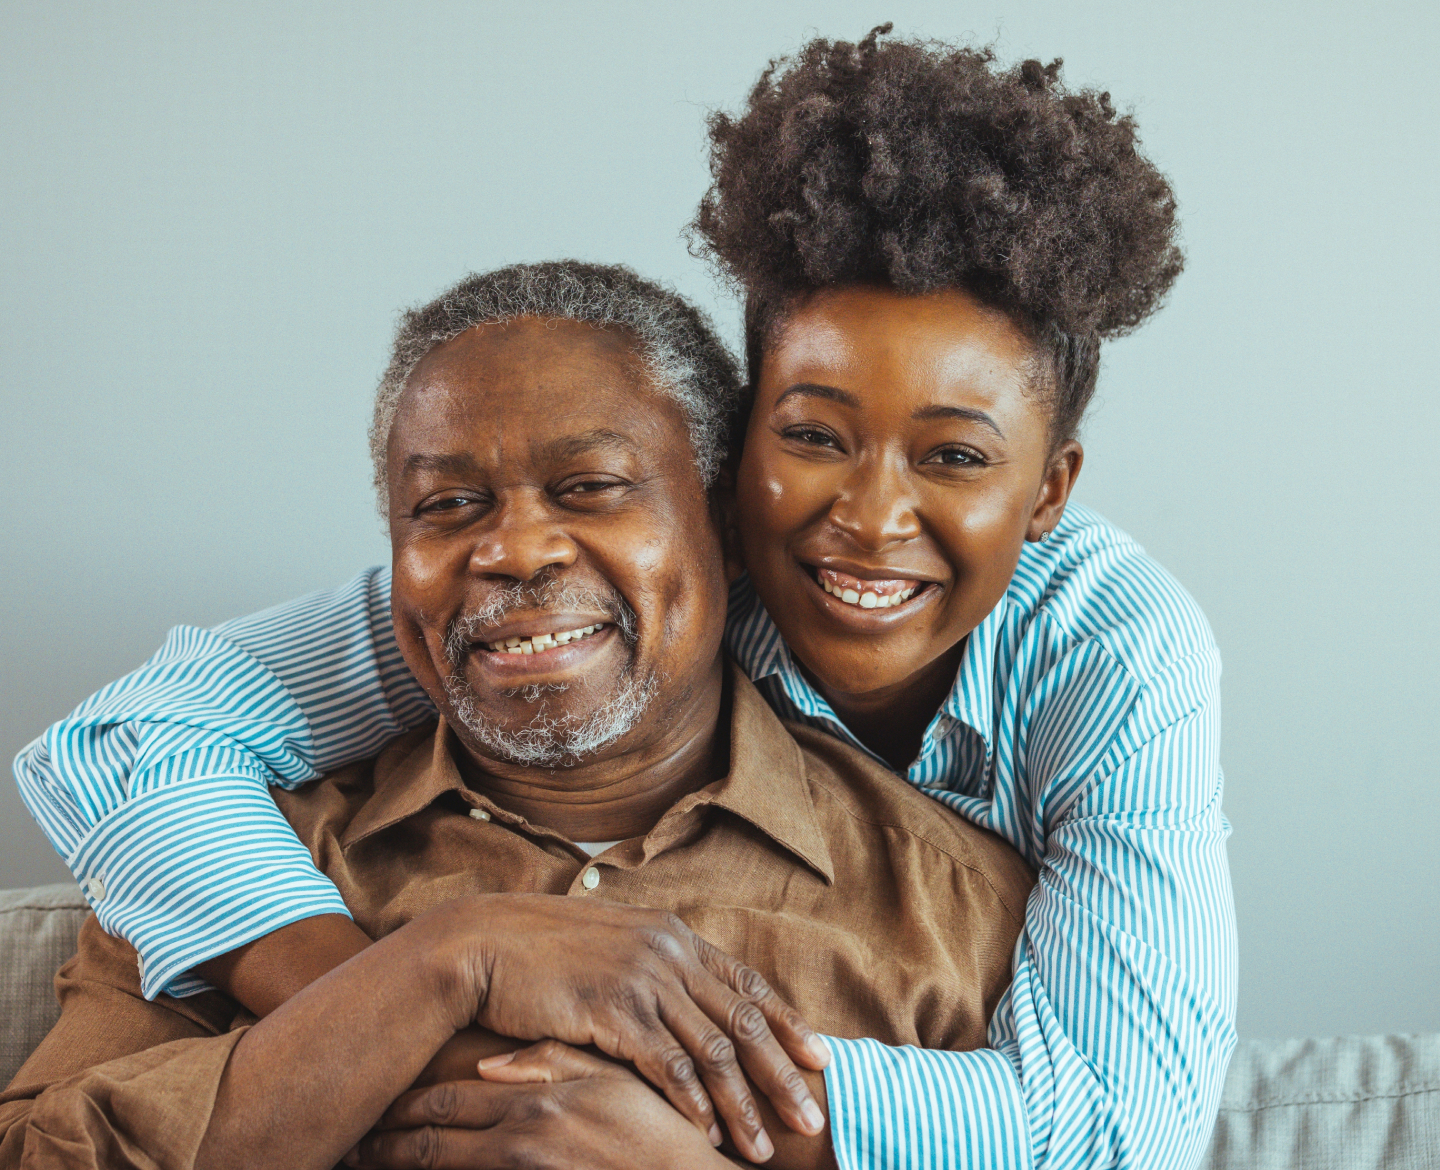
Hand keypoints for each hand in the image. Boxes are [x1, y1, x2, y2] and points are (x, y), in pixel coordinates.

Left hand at [346, 1041, 730, 1169]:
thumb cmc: (661, 1136)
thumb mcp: (612, 1086)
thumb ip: (551, 1066)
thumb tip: (489, 1067)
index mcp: (535, 1106)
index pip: (447, 1107)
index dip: (401, 1112)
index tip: (368, 1112)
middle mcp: (520, 1144)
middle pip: (432, 1145)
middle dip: (384, 1146)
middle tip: (348, 1146)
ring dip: (402, 1168)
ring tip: (365, 1164)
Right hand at [438, 894, 828, 1162]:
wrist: (482, 942)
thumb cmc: (543, 953)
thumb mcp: (612, 948)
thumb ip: (654, 968)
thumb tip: (684, 999)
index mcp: (673, 936)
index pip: (747, 984)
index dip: (787, 1022)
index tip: (820, 1057)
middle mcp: (668, 952)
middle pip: (743, 1021)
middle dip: (783, 1074)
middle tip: (813, 1118)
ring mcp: (642, 979)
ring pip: (712, 1050)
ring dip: (743, 1105)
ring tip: (763, 1147)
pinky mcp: (612, 1008)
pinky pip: (665, 1065)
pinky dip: (690, 1104)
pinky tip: (703, 1135)